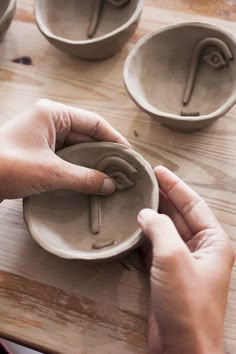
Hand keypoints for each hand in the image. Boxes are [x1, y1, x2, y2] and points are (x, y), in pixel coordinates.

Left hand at [0, 99, 129, 199]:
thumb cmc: (6, 166)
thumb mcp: (50, 171)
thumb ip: (83, 177)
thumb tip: (110, 185)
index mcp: (52, 113)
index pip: (94, 123)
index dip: (115, 139)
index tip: (130, 155)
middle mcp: (49, 121)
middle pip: (86, 135)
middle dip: (105, 153)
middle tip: (123, 171)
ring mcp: (42, 137)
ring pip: (76, 148)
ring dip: (92, 163)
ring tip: (111, 178)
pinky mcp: (37, 153)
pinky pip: (64, 158)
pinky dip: (77, 169)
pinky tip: (89, 182)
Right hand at [138, 166, 234, 353]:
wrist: (181, 347)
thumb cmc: (187, 304)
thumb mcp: (174, 257)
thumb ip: (160, 228)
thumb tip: (146, 214)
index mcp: (213, 241)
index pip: (193, 204)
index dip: (175, 185)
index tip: (158, 171)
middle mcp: (201, 249)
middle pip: (180, 214)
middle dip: (163, 197)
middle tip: (144, 181)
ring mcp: (183, 261)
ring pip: (167, 230)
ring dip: (153, 214)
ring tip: (136, 198)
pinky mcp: (168, 273)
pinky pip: (156, 246)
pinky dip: (145, 234)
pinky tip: (134, 224)